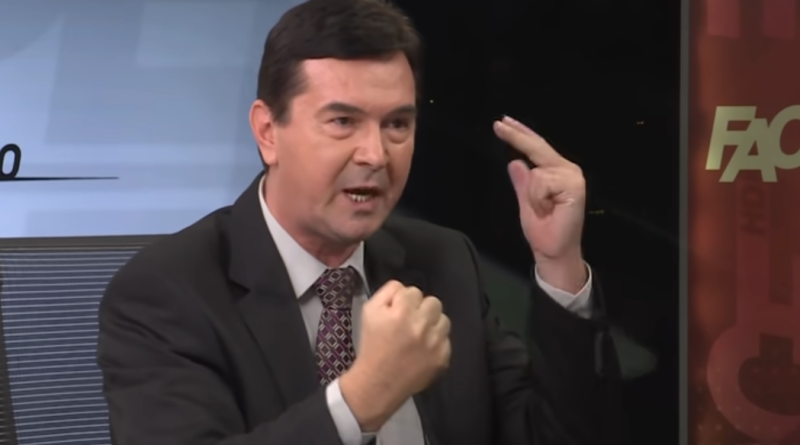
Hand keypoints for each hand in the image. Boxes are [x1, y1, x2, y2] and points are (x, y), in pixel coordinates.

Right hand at [340, 280, 449, 430]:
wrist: (378, 383)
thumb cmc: (372, 345)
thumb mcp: (369, 311)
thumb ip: (388, 292)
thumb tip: (403, 289)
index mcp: (402, 311)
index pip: (413, 291)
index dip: (403, 301)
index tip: (397, 313)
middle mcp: (421, 324)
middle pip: (433, 302)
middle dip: (421, 309)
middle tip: (410, 322)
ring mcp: (435, 342)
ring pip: (444, 319)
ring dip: (432, 324)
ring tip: (419, 335)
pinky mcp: (443, 357)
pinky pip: (446, 340)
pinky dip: (436, 343)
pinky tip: (423, 350)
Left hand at [494, 116, 586, 288]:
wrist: (553, 251)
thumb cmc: (543, 230)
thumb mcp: (525, 202)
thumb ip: (522, 183)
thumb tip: (514, 162)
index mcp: (558, 172)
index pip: (536, 148)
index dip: (520, 134)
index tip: (502, 122)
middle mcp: (567, 170)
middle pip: (538, 147)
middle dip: (517, 136)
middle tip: (498, 124)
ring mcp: (572, 177)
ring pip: (536, 171)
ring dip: (532, 195)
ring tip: (543, 210)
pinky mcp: (573, 186)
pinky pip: (541, 183)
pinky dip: (538, 199)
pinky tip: (548, 210)